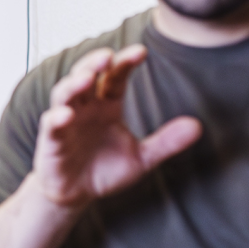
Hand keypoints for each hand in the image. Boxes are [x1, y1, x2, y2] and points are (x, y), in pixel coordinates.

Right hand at [31, 45, 199, 208]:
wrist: (77, 194)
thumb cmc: (105, 170)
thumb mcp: (142, 158)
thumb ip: (166, 142)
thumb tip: (197, 125)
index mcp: (107, 106)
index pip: (114, 78)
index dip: (125, 64)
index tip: (141, 53)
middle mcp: (84, 108)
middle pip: (85, 75)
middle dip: (94, 63)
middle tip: (107, 56)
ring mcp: (65, 121)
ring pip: (64, 93)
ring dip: (73, 84)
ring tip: (87, 77)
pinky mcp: (51, 141)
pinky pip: (51, 125)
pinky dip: (56, 118)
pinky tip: (66, 114)